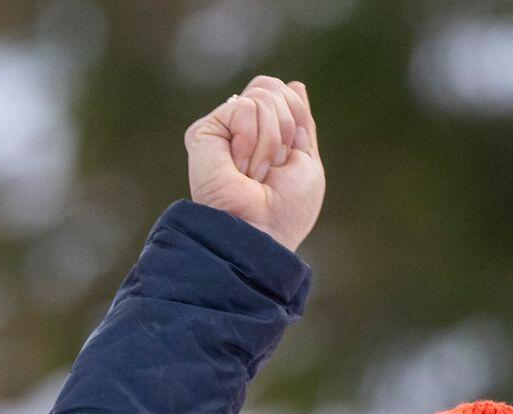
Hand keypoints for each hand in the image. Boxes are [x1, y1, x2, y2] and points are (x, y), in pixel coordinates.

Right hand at [184, 75, 323, 253]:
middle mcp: (241, 128)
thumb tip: (295, 85)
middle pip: (271, 88)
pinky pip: (244, 107)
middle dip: (286, 129)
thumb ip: (301, 123)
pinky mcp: (205, 131)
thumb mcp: (307, 162)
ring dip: (271, 142)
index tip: (291, 155)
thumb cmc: (286, 209)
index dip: (296, 117)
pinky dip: (252, 140)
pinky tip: (240, 167)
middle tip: (272, 168)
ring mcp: (222, 129)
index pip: (282, 93)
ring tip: (255, 173)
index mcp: (265, 134)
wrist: (262, 230)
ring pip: (261, 97)